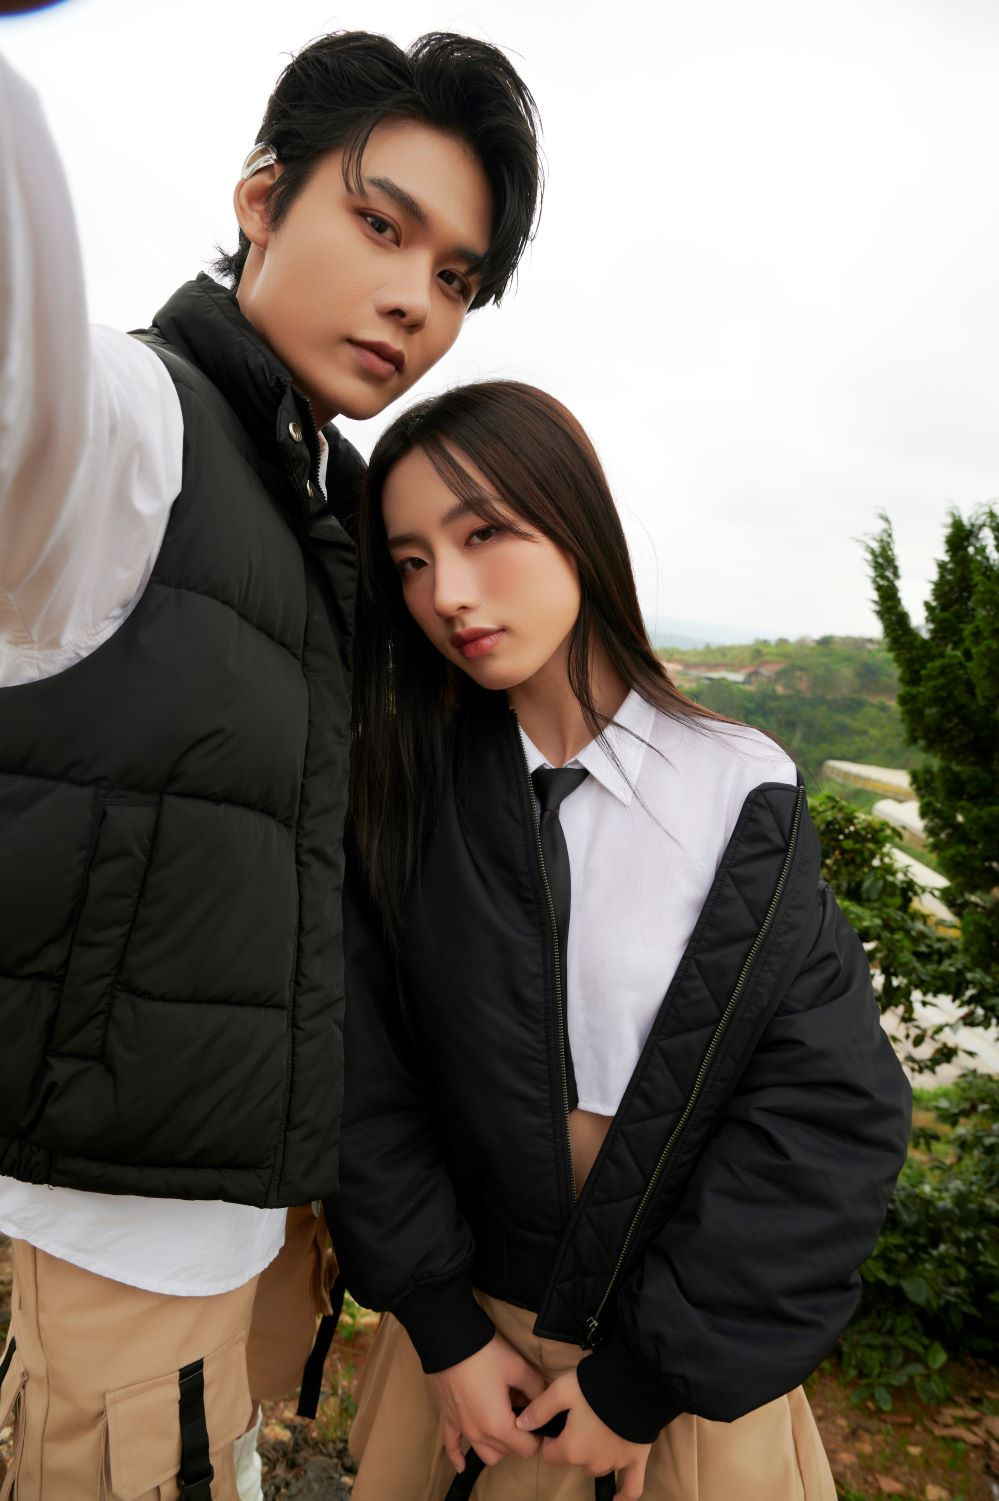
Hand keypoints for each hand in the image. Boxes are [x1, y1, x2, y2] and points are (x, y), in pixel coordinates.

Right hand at [430, 1333, 546, 1472]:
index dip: (537, 1435)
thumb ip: (536, 1390)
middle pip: (507, 1452)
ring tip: (504, 1425)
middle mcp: (479, 1435)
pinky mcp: (448, 1419)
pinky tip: (462, 1465)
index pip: (526, 1449)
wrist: (450, 1340)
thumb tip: (542, 1402)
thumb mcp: (519, 1368)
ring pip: (485, 1454)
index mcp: (499, 1426)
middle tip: (524, 1414)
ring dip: (498, 1447)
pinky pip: (451, 1446)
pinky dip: (458, 1457)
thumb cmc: (486, 1355)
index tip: (539, 1417)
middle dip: (519, 1439)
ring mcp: (462, 1429)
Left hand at [517, 1368, 651, 1500]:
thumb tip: (521, 1425)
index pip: (550, 1455)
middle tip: (580, 1417)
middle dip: (574, 1443)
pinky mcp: (637, 1461)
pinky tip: (618, 1500)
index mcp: (572, 1449)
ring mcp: (616, 1464)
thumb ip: (540, 1410)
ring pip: (597, 1466)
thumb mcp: (562, 1390)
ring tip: (600, 1427)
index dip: (552, 1438)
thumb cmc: (595, 1387)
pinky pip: (631, 1487)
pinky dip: (624, 1495)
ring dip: (595, 1454)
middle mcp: (592, 1463)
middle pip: (575, 1459)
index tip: (558, 1420)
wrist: (638, 1384)